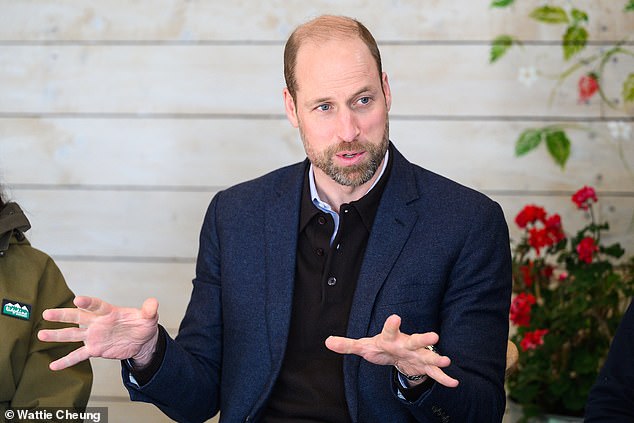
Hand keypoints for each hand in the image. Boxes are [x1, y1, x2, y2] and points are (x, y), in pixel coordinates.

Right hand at [38, 296, 159, 370]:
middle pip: (78, 318)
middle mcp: (98, 323)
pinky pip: (78, 356)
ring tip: (41, 335)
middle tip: (47, 313)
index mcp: (110, 312)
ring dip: (57, 335)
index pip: (97, 306)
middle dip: (63, 316)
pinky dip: (66, 361)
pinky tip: (53, 366)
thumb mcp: (149, 317)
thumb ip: (149, 310)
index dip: (88, 303)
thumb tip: (153, 303)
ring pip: (73, 335)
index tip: (77, 300)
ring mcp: (94, 336)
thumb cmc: (143, 324)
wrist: (141, 340)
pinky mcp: (94, 349)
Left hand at [325, 314, 458, 387]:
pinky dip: (443, 377)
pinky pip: (433, 373)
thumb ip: (347, 345)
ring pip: (428, 356)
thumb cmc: (380, 347)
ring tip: (446, 361)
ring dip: (437, 359)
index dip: (391, 324)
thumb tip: (327, 342)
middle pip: (415, 340)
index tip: (395, 317)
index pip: (389, 330)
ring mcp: (416, 355)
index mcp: (390, 338)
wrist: (397, 353)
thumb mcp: (363, 346)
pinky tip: (453, 382)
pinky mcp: (422, 366)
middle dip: (424, 339)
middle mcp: (406, 344)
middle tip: (434, 335)